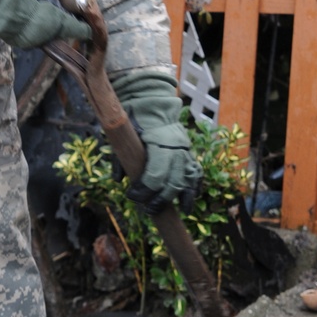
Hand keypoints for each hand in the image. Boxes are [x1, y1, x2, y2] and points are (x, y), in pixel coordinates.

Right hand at [0, 0, 91, 49]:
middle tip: (62, 6)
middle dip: (64, 20)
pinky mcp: (14, 41)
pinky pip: (30, 34)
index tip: (84, 15)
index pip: (80, 30)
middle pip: (62, 31)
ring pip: (46, 34)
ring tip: (42, 7)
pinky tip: (27, 13)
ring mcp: (28, 41)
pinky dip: (33, 26)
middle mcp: (45, 37)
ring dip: (47, 24)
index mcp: (56, 22)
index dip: (85, 23)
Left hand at [111, 69, 201, 209]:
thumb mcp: (124, 136)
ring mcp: (185, 151)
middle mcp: (176, 148)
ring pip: (188, 179)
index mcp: (159, 143)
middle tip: (148, 210)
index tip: (132, 196)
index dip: (144, 189)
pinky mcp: (189, 153)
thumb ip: (121, 158)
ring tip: (179, 212)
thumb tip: (118, 181)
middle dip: (160, 199)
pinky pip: (197, 173)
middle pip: (173, 182)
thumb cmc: (135, 121)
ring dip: (183, 198)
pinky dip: (195, 187)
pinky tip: (190, 201)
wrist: (153, 104)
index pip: (155, 174)